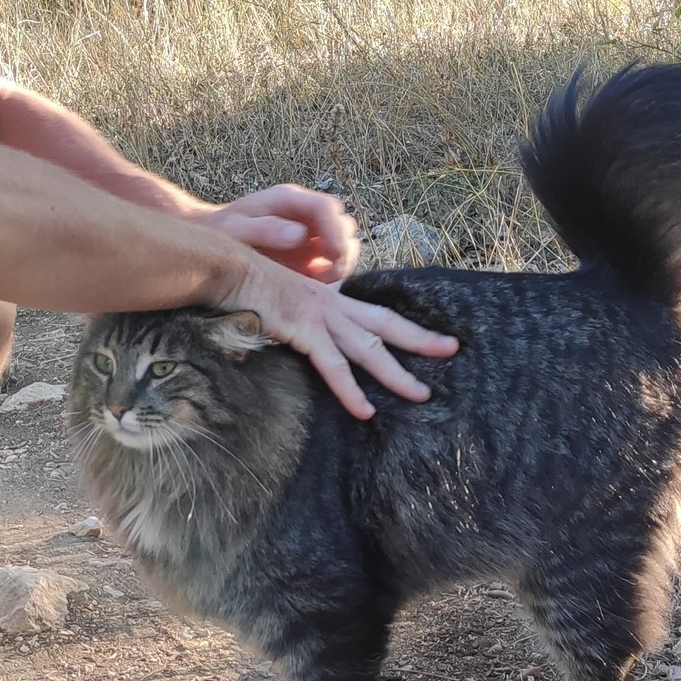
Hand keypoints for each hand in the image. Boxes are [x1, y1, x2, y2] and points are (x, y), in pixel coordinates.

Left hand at [202, 184, 358, 281]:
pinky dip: (333, 273)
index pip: (325, 208)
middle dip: (343, 248)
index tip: (334, 255)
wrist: (212, 237)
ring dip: (342, 261)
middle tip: (332, 272)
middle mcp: (304, 213)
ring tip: (327, 280)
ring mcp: (309, 232)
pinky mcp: (310, 252)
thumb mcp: (235, 229)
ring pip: (344, 241)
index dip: (335, 231)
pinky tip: (320, 284)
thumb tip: (298, 235)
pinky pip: (333, 261)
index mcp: (289, 199)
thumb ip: (265, 230)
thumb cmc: (220, 230)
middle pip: (342, 223)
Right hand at [225, 254, 457, 419]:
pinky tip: (364, 411)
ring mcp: (320, 316)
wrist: (228, 269)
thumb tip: (310, 332)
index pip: (376, 312)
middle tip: (452, 349)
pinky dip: (350, 390)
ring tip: (421, 395)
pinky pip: (333, 366)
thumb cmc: (249, 283)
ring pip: (368, 348)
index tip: (429, 333)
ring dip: (396, 373)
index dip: (405, 323)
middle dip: (421, 338)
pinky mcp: (303, 330)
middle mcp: (332, 304)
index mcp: (330, 298)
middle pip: (386, 324)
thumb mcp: (285, 298)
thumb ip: (302, 314)